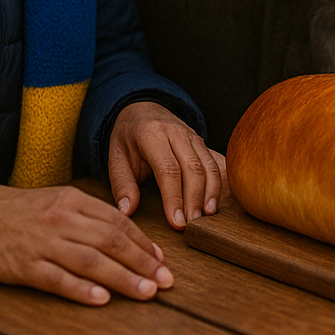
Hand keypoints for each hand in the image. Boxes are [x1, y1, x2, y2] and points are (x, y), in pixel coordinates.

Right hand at [0, 181, 172, 304]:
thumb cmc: (26, 211)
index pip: (118, 222)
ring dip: (122, 278)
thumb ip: (93, 216)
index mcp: (74, 200)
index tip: (161, 260)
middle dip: (142, 262)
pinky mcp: (24, 267)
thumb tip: (131, 237)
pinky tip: (102, 300)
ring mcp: (43, 243)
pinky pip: (57, 279)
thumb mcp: (61, 200)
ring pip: (90, 261)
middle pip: (111, 241)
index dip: (143, 242)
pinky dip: (81, 290)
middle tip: (166, 280)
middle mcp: (62, 220)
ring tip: (146, 291)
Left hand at [108, 101, 225, 229]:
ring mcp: (192, 135)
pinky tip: (216, 202)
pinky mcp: (202, 141)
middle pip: (193, 168)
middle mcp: (176, 132)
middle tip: (192, 224)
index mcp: (151, 134)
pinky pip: (215, 163)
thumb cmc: (128, 138)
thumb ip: (122, 184)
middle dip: (195, 199)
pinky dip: (219, 183)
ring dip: (210, 193)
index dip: (174, 198)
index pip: (168, 169)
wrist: (142, 109)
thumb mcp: (115, 158)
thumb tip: (127, 211)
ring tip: (207, 216)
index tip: (177, 222)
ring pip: (208, 165)